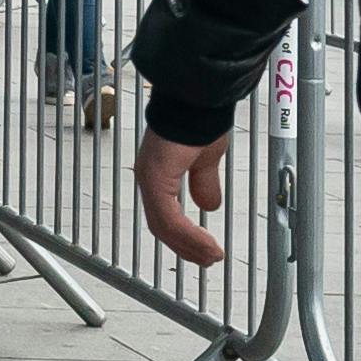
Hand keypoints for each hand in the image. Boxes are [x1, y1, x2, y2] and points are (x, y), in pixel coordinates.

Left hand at [135, 131, 230, 264]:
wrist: (200, 100)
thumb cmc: (201, 120)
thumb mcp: (206, 160)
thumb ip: (204, 182)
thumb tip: (209, 205)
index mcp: (158, 174)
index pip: (165, 216)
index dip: (185, 236)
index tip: (205, 250)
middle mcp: (149, 178)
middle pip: (162, 226)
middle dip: (187, 247)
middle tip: (208, 259)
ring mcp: (150, 178)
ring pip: (164, 227)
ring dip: (190, 245)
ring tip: (211, 256)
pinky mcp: (155, 179)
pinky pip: (169, 218)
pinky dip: (189, 235)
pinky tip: (207, 244)